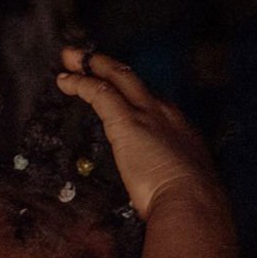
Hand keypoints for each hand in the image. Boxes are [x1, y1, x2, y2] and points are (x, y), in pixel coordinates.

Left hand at [57, 47, 219, 219]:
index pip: (151, 100)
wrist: (192, 201)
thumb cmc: (187, 201)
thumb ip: (167, 177)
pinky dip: (81, 84)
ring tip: (69, 58)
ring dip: (91, 65)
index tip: (115, 88)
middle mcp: (165, 112)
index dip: (130, 91)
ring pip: (117, 77)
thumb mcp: (181, 183)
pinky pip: (100, 93)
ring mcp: (146, 114)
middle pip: (133, 79)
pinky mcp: (127, 121)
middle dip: (107, 65)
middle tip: (86, 56)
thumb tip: (158, 190)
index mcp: (178, 128)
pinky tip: (65, 80)